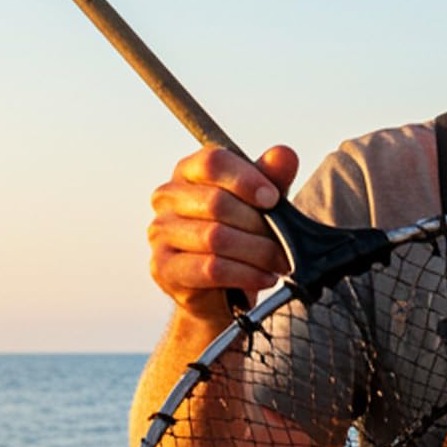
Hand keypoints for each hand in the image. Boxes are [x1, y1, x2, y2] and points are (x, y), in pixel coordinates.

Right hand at [147, 144, 298, 324]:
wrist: (222, 291)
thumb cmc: (241, 236)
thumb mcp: (261, 204)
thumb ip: (272, 178)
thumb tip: (285, 154)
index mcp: (188, 172)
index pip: (212, 162)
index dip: (246, 179)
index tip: (273, 199)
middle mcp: (167, 197)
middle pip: (216, 203)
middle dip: (260, 226)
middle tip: (286, 244)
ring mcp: (160, 233)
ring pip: (215, 238)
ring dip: (257, 253)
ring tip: (280, 263)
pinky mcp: (164, 268)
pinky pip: (210, 269)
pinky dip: (246, 274)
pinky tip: (265, 278)